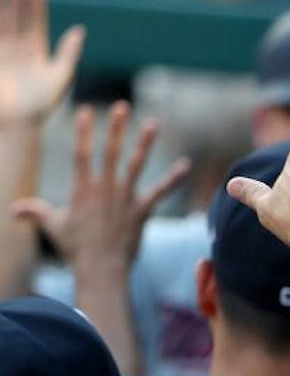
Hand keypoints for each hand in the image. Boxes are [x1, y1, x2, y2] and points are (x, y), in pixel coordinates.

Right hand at [0, 0, 84, 124]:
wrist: (18, 121)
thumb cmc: (43, 104)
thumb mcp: (61, 76)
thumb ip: (69, 53)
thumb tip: (79, 30)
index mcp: (39, 52)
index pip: (37, 22)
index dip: (36, 4)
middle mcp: (21, 50)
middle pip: (18, 18)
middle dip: (17, 0)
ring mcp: (4, 54)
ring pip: (2, 23)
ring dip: (1, 6)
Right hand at [13, 101, 188, 276]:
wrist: (100, 268)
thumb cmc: (75, 248)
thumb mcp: (51, 226)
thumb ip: (35, 212)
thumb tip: (14, 210)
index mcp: (82, 189)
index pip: (80, 153)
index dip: (82, 131)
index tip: (86, 111)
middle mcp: (104, 189)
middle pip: (110, 152)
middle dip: (115, 128)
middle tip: (121, 107)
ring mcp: (124, 198)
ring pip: (135, 165)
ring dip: (144, 143)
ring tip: (152, 123)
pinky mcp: (141, 210)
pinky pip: (160, 192)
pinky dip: (173, 179)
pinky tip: (186, 165)